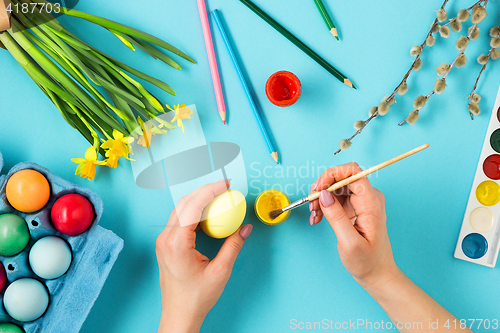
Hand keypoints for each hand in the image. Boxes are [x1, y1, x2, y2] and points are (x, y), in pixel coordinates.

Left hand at [156, 180, 252, 332]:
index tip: (225, 185)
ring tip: (218, 196)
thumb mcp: (220, 271)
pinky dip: (193, 211)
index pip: (192, 206)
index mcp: (176, 243)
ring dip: (198, 199)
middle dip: (205, 190)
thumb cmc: (196, 297)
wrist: (179, 314)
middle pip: (184, 203)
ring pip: (180, 209)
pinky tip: (207, 212)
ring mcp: (163, 241)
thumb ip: (233, 245)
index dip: (210, 191)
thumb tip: (246, 227)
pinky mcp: (166, 244)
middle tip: (225, 187)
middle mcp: (166, 238)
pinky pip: (179, 219)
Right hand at [309, 163, 399, 286]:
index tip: (318, 189)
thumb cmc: (367, 261)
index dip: (332, 174)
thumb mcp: (349, 242)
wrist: (377, 273)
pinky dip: (324, 206)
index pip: (352, 172)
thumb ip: (336, 216)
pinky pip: (336, 198)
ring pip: (336, 187)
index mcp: (371, 202)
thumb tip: (324, 194)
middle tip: (311, 206)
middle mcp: (368, 198)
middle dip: (322, 188)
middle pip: (341, 178)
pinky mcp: (356, 207)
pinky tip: (318, 218)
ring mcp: (362, 202)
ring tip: (313, 216)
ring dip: (321, 198)